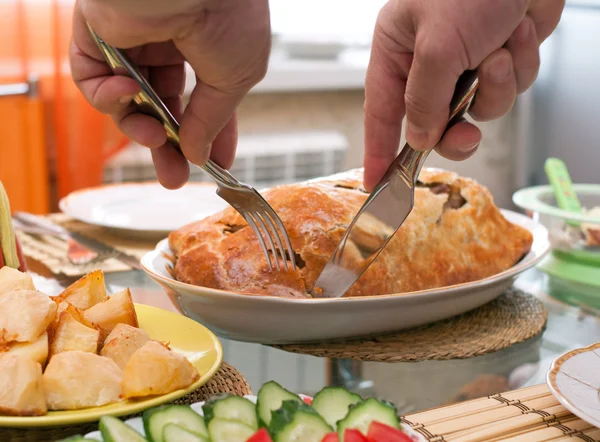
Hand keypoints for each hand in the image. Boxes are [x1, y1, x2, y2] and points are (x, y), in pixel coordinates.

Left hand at [70, 0, 270, 188]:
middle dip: (166, 147)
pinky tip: (125, 91)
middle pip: (160, 108)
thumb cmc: (228, 15)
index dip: (209, 136)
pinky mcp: (96, 34)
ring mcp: (131, 41)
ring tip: (152, 138)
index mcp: (205, 48)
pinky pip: (92, 79)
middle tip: (172, 177)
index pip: (203, 102)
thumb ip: (212, 120)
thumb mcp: (235, 79)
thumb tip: (198, 154)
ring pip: (126, 101)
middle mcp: (167, 45)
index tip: (213, 164)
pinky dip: (105, 96)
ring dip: (137, 127)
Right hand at [363, 0, 563, 189]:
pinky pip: (509, 88)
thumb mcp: (438, 46)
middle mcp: (428, 61)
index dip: (379, 151)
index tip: (378, 183)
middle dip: (455, 129)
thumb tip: (419, 138)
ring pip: (478, 109)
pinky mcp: (501, 57)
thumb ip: (424, 99)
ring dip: (495, 87)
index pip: (382, 112)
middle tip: (465, 133)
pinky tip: (519, 31)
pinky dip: (520, 64)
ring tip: (499, 50)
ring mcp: (466, 61)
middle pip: (434, 123)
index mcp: (397, 51)